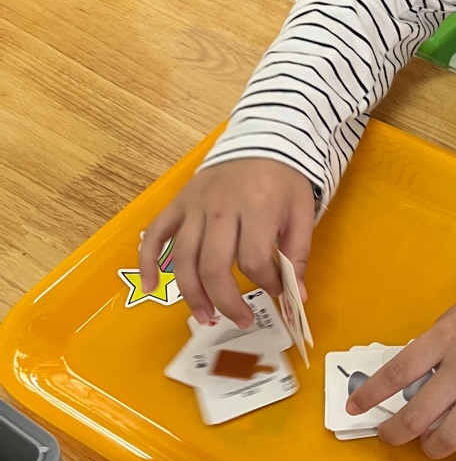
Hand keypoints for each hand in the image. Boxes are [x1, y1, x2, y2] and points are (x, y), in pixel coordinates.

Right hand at [139, 159, 313, 328]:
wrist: (263, 139)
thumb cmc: (284, 180)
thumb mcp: (302, 212)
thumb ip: (298, 254)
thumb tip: (297, 297)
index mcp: (256, 209)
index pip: (254, 260)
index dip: (266, 283)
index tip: (277, 290)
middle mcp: (220, 209)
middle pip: (214, 266)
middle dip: (227, 302)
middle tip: (241, 320)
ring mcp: (195, 206)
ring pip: (183, 258)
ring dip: (192, 294)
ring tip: (207, 317)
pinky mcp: (179, 202)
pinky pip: (156, 233)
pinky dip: (148, 261)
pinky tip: (152, 286)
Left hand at [347, 297, 455, 460]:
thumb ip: (438, 342)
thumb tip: (415, 373)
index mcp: (445, 340)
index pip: (398, 371)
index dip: (371, 393)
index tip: (353, 407)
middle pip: (418, 413)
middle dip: (395, 431)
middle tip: (388, 435)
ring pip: (450, 433)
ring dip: (430, 448)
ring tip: (426, 447)